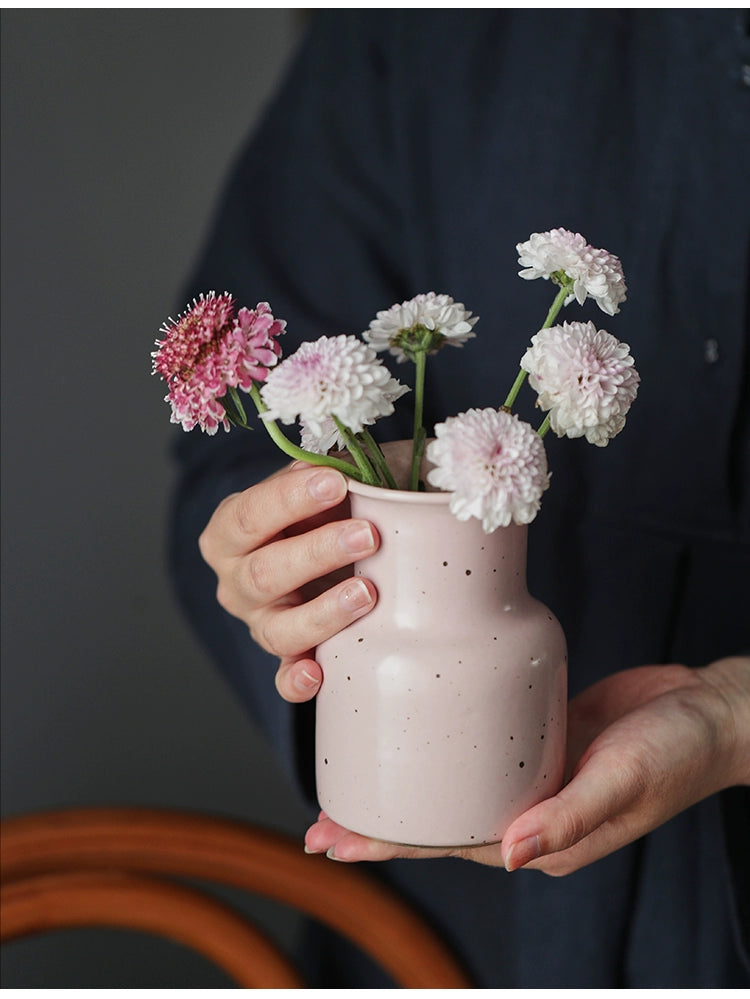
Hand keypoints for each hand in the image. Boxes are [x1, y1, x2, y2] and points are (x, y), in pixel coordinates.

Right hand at [198, 462, 378, 701]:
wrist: (323, 545)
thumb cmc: (326, 505)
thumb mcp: (325, 478)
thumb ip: (334, 467)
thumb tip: (355, 461)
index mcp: (231, 529)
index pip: (250, 513)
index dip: (290, 499)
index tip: (336, 481)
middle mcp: (236, 580)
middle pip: (265, 572)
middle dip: (317, 553)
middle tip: (368, 535)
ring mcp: (259, 622)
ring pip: (278, 628)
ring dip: (323, 612)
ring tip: (367, 592)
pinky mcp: (287, 655)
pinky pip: (285, 678)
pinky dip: (297, 681)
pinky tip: (319, 673)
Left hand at [305, 657, 749, 873]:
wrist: (710, 711)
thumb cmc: (678, 752)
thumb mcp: (624, 780)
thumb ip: (569, 817)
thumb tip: (506, 853)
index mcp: (540, 838)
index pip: (447, 844)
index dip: (389, 843)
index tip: (333, 843)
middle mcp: (527, 807)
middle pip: (438, 815)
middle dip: (380, 818)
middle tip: (320, 814)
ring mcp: (530, 769)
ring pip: (453, 776)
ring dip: (405, 774)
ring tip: (354, 766)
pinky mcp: (537, 732)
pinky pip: (479, 738)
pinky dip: (443, 736)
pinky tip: (414, 722)